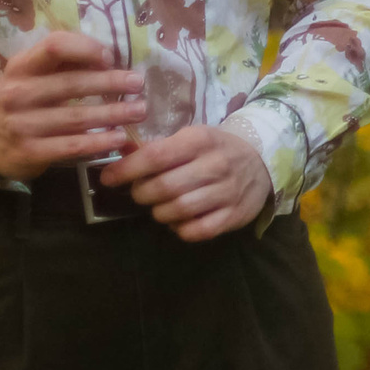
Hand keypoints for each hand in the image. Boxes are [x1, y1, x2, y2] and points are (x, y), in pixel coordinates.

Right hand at [0, 32, 146, 182]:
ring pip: (76, 117)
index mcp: (21, 67)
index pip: (54, 47)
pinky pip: (71, 146)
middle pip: (72, 84)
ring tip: (139, 111)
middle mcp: (17, 94)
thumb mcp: (35, 75)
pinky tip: (119, 138)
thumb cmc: (25, 100)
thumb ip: (64, 63)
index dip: (86, 49)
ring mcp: (21, 125)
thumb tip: (109, 56)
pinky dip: (98, 141)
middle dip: (110, 83)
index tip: (111, 57)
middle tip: (138, 84)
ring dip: (113, 114)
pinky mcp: (29, 152)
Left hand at [100, 124, 272, 241]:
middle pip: (163, 187)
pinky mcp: (234, 215)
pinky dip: (180, 229)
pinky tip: (180, 219)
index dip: (127, 169)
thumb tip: (119, 154)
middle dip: (141, 193)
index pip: (156, 156)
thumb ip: (157, 148)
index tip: (108, 177)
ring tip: (160, 206)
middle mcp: (215, 165)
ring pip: (178, 211)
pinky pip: (196, 231)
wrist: (261, 159)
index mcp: (200, 140)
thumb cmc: (215, 149)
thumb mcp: (190, 138)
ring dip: (159, 212)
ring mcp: (227, 192)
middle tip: (140, 192)